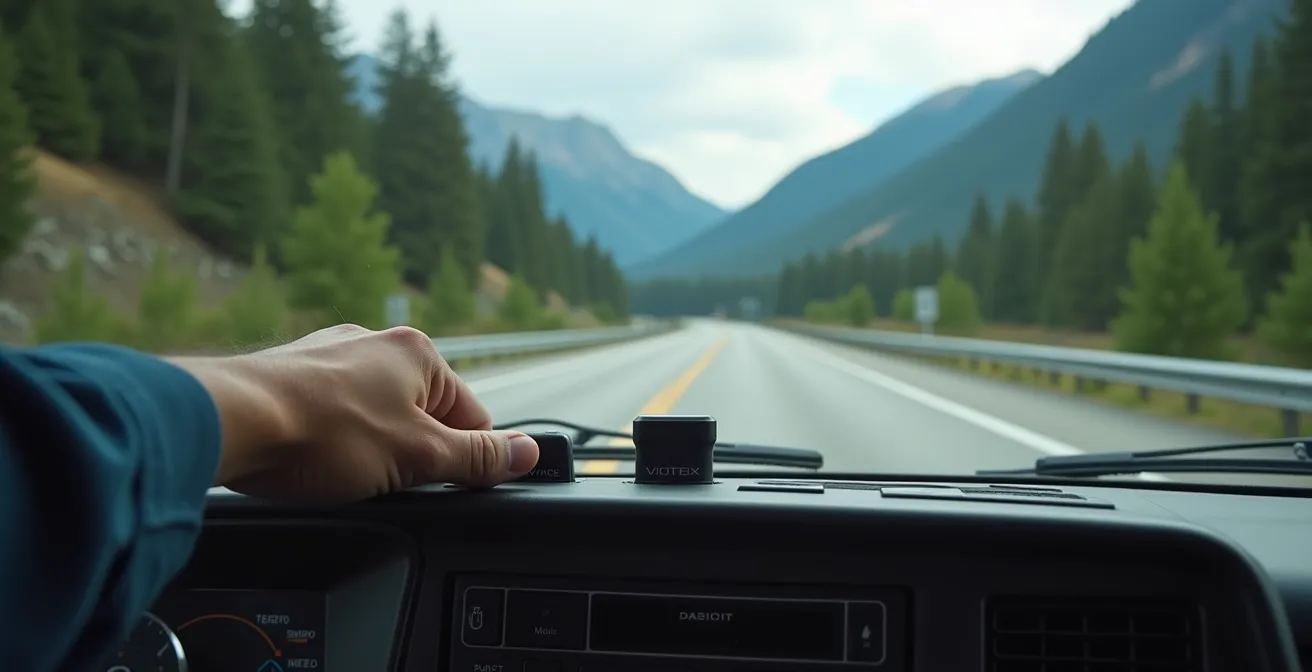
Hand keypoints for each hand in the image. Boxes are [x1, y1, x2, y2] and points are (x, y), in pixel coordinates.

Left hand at [175, 323, 539, 502]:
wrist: (230, 422)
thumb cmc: (323, 432)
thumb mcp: (419, 457)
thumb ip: (477, 458)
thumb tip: (526, 454)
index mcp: (419, 353)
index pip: (471, 415)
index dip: (464, 458)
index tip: (446, 484)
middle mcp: (376, 343)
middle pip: (421, 415)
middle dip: (410, 453)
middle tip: (387, 480)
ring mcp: (330, 357)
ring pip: (374, 416)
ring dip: (368, 448)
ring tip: (342, 470)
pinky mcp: (292, 376)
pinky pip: (331, 415)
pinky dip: (328, 440)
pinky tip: (312, 460)